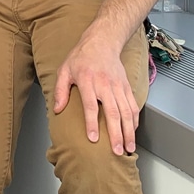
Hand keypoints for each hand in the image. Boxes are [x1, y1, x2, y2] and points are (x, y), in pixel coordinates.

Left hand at [53, 31, 140, 154]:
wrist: (102, 42)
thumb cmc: (81, 57)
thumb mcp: (64, 70)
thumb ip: (61, 90)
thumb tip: (57, 109)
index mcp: (87, 81)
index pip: (90, 106)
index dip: (92, 123)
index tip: (93, 139)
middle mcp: (105, 84)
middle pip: (113, 112)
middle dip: (116, 134)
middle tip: (117, 151)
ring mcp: (118, 86)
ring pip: (126, 112)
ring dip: (129, 131)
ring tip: (129, 147)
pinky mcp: (126, 86)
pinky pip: (133, 105)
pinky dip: (135, 120)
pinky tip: (134, 131)